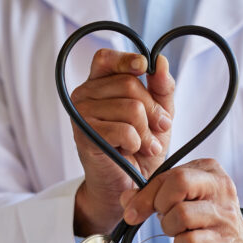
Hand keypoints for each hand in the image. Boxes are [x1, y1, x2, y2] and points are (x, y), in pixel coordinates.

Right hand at [71, 49, 174, 234]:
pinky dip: (136, 143)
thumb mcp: (158, 113)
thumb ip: (161, 88)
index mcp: (99, 84)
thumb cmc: (139, 147)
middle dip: (153, 110)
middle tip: (158, 129)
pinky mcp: (85, 136)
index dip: (126, 59)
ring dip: (146, 132)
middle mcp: (84, 95)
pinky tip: (132, 151)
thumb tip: (161, 62)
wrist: (128, 183)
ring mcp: (81, 115)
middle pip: (129, 84)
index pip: (106, 58)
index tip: (144, 67)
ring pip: (131, 108)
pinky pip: (124, 130)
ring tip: (144, 145)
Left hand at [120, 158, 242, 242]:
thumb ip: (153, 193)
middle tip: (162, 216)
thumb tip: (127, 199)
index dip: (146, 194)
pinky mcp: (223, 242)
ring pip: (180, 214)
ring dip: (169, 228)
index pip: (171, 174)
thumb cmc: (206, 218)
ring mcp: (224, 216)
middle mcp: (221, 188)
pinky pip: (188, 242)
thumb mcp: (183, 198)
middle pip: (179, 183)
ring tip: (178, 230)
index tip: (134, 210)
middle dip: (160, 204)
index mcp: (209, 170)